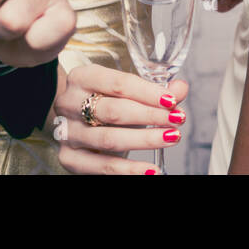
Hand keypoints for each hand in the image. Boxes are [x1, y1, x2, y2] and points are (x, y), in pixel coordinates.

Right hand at [53, 64, 188, 173]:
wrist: (74, 119)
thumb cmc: (103, 99)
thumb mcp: (124, 89)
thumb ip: (153, 89)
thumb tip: (180, 89)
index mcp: (82, 78)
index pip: (118, 83)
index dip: (147, 92)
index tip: (172, 100)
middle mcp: (69, 103)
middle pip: (114, 111)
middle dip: (150, 116)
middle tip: (176, 119)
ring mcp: (67, 132)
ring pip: (109, 139)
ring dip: (145, 140)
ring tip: (171, 138)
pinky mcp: (69, 158)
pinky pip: (102, 166)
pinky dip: (129, 170)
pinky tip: (151, 169)